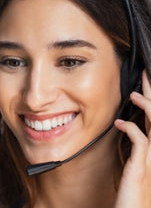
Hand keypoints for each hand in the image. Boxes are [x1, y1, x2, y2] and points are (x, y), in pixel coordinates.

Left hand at [114, 70, 150, 207]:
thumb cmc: (134, 191)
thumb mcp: (136, 164)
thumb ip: (137, 146)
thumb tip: (128, 125)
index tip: (146, 82)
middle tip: (146, 74)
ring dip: (146, 106)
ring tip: (133, 94)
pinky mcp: (142, 166)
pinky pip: (141, 141)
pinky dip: (130, 128)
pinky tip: (119, 123)